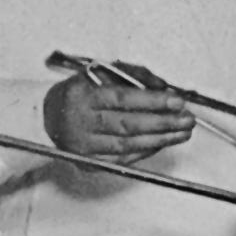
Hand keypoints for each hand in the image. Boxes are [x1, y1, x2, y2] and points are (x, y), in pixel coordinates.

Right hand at [42, 63, 195, 165]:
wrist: (48, 117)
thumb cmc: (81, 93)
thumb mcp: (101, 73)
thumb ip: (133, 75)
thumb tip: (164, 88)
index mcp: (82, 95)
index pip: (122, 98)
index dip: (152, 101)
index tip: (177, 101)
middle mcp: (80, 121)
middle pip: (128, 125)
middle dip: (163, 123)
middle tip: (187, 119)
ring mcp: (83, 145)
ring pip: (128, 145)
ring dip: (160, 139)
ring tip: (182, 133)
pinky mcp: (89, 162)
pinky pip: (123, 159)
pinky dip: (146, 151)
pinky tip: (163, 143)